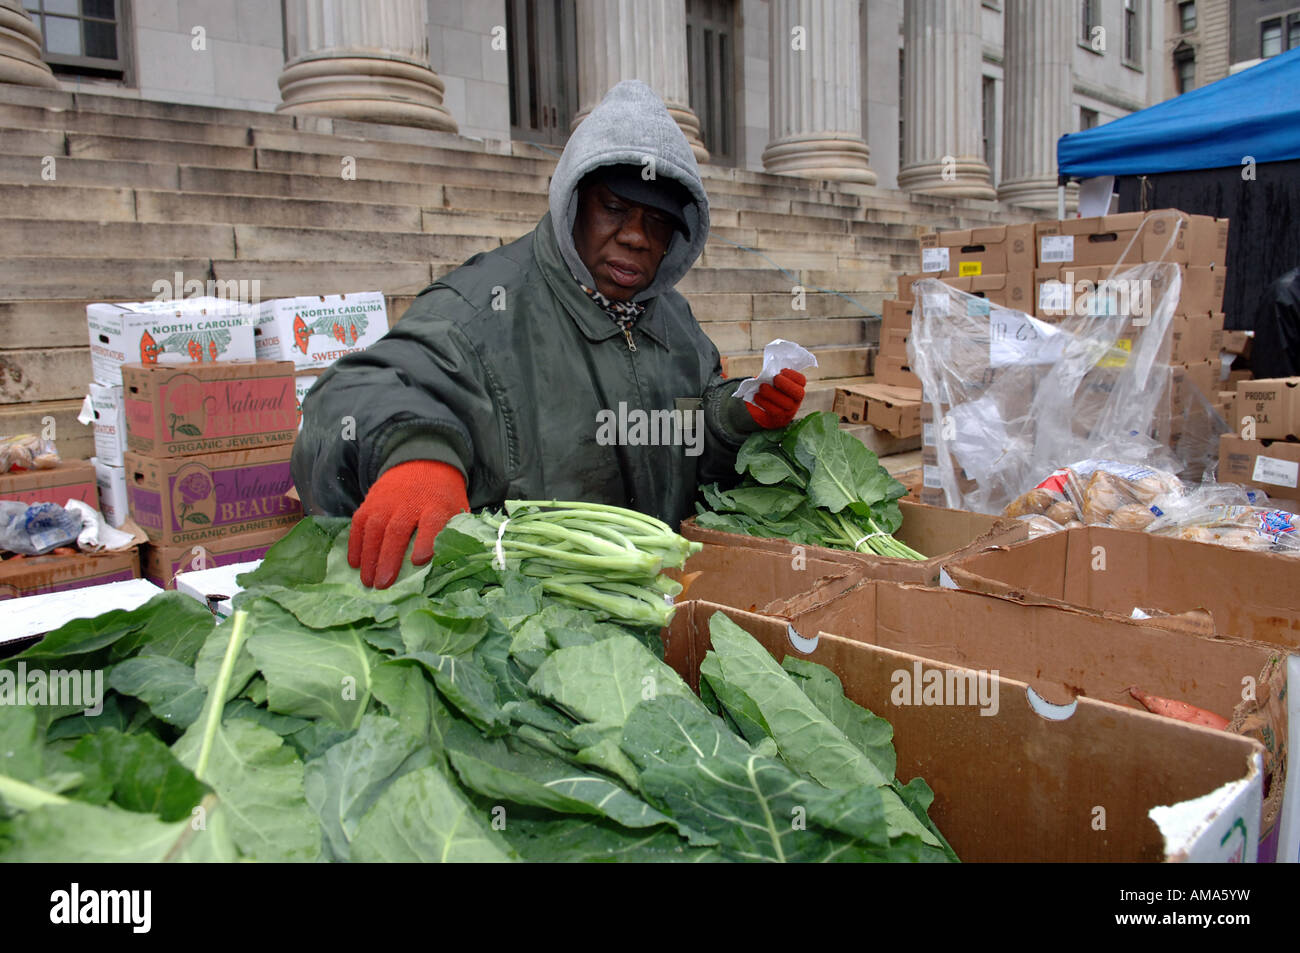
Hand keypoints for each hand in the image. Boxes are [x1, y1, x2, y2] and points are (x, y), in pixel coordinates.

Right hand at [348, 460, 468, 588]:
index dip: (425, 541)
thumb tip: (450, 566)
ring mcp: (387, 501)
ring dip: (369, 557)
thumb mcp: (456, 510)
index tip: (419, 561)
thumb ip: (453, 533)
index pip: (432, 522)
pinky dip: (355, 544)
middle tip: (382, 585)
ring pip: (375, 529)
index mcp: (436, 505)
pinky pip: (359, 523)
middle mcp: (409, 502)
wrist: (423, 462)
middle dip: (388, 558)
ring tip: (367, 581)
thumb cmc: (442, 497)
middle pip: (397, 530)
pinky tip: (354, 563)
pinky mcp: (371, 501)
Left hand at [746, 368, 805, 428]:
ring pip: (786, 402)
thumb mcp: (776, 383)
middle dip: (785, 384)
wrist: (770, 411)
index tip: (782, 371)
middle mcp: (797, 399)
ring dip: (772, 393)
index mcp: (798, 387)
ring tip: (762, 387)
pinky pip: (774, 410)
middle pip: (798, 393)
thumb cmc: (773, 391)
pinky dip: (764, 402)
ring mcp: (790, 410)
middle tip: (775, 378)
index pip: (801, 380)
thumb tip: (767, 374)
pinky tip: (757, 396)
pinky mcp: (780, 417)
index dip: (792, 374)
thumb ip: (775, 377)